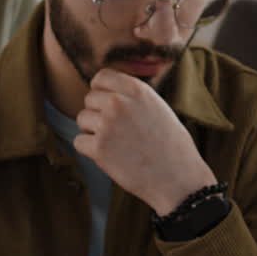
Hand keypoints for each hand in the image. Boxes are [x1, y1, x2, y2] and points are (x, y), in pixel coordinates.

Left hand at [74, 69, 216, 213]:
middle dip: (98, 114)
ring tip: (117, 144)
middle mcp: (119, 103)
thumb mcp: (157, 108)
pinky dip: (90, 150)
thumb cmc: (171, 145)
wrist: (178, 178)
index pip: (101, 77)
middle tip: (118, 131)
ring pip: (81, 120)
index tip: (108, 104)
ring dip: (93, 132)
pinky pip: (79, 142)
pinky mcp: (99, 149)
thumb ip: (132, 97)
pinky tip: (111, 156)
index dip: (102, 91)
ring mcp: (107, 125)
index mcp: (136, 90)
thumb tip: (106, 93)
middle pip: (89, 99)